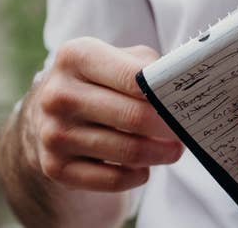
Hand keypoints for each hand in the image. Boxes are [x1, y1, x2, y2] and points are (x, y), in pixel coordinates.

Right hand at [22, 37, 182, 191]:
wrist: (50, 112)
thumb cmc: (100, 81)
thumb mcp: (119, 59)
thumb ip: (150, 67)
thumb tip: (182, 84)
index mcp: (76, 56)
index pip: (134, 77)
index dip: (166, 94)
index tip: (185, 104)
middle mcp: (59, 94)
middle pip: (134, 117)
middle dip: (169, 128)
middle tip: (187, 132)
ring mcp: (53, 132)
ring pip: (127, 151)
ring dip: (159, 154)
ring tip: (173, 150)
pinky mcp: (54, 166)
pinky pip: (111, 180)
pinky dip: (136, 176)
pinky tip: (144, 168)